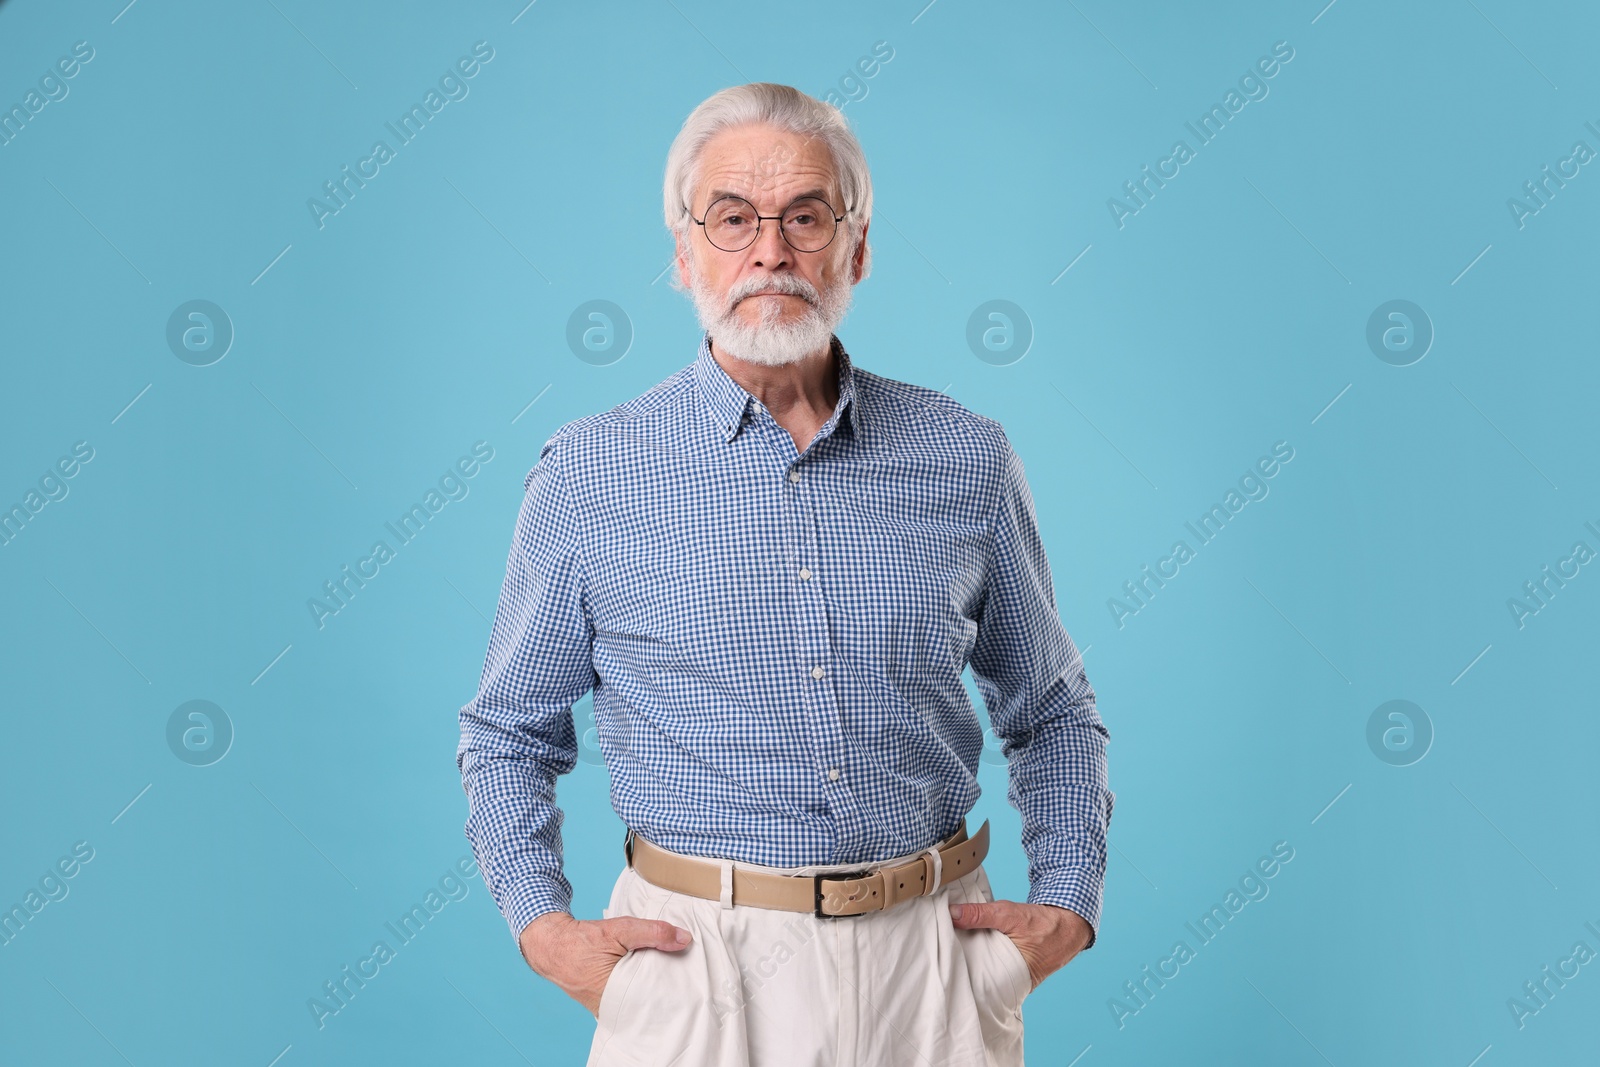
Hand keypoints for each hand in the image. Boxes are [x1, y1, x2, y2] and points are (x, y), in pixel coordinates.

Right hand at [518, 911, 693, 1016]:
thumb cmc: (582, 939)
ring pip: (638, 999)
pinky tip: (649, 973)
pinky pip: (627, 996)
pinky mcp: (604, 1000)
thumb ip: (652, 933)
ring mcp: (606, 1007)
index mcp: (615, 996)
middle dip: (663, 988)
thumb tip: (684, 939)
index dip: (671, 989)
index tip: (688, 978)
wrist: (552, 944)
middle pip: (648, 1001)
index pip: (653, 1000)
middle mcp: (610, 1008)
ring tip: (668, 972)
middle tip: (682, 974)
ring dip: (650, 986)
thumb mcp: (619, 930)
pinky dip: (638, 985)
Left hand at [949, 900, 1091, 989]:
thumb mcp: (1008, 914)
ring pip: (985, 972)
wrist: (1067, 926)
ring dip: (972, 962)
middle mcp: (1010, 984)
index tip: (940, 961)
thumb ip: (980, 914)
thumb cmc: (1041, 923)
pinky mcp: (1012, 971)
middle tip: (940, 956)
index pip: (976, 982)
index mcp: (1010, 977)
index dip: (958, 973)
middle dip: (961, 968)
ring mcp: (1012, 979)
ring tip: (949, 952)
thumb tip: (952, 913)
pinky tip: (967, 950)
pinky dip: (982, 958)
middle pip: (978, 978)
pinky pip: (992, 967)